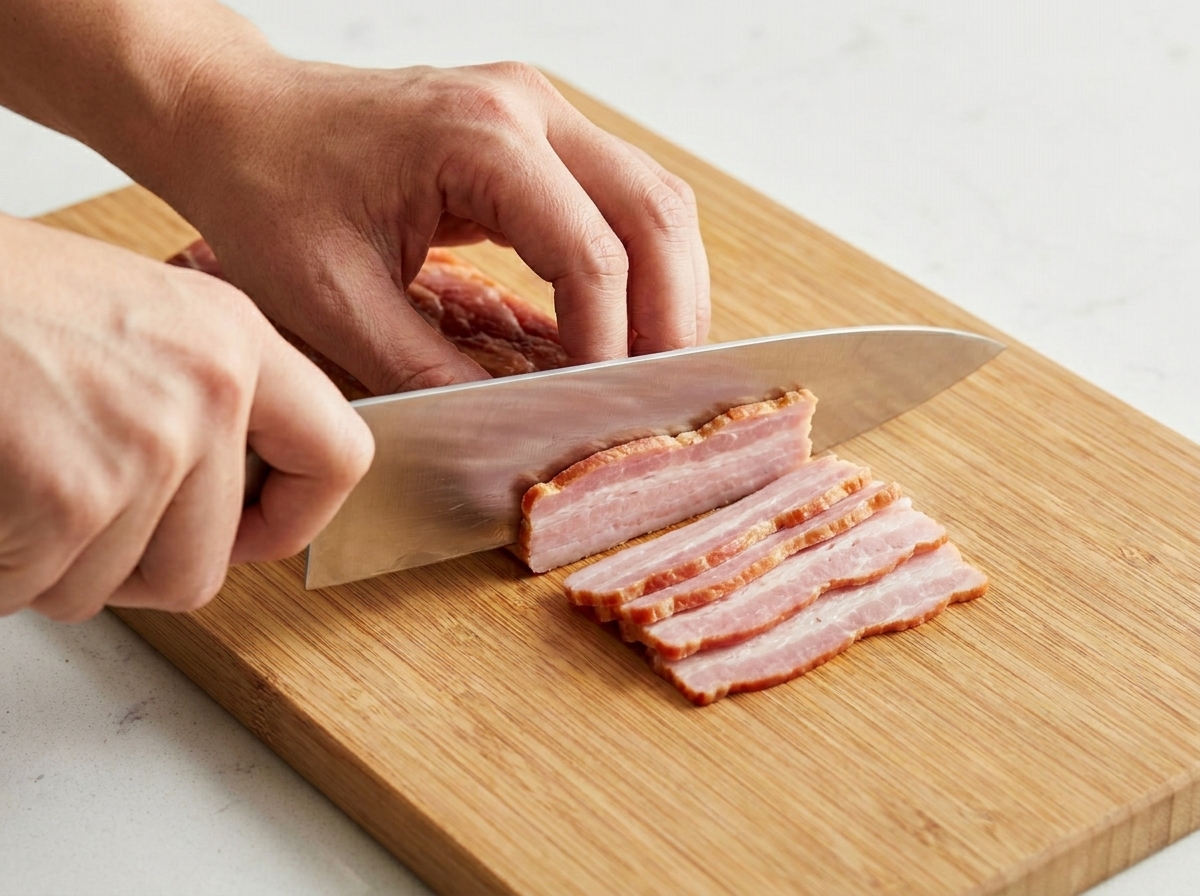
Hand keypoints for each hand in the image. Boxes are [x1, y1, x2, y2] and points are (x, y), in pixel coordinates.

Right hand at [0, 215, 373, 621]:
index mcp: (234, 339)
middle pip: (203, 567)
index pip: (340, 457)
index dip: (293, 519)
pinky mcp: (73, 494)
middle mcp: (210, 390)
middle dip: (127, 569)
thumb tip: (227, 495)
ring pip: (108, 588)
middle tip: (71, 520)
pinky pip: (33, 588)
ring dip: (46, 565)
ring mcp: (147, 445)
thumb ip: (198, 398)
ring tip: (14, 480)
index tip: (250, 535)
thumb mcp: (135, 319)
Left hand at [157, 58, 710, 392]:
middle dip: (669, 315)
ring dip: (667, 287)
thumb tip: (514, 423)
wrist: (239, 119)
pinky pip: (622, 198)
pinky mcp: (536, 135)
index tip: (600, 408)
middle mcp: (527, 107)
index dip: (609, 342)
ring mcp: (539, 113)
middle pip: (653, 212)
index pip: (589, 250)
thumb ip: (428, 367)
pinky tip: (625, 321)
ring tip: (653, 366)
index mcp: (478, 136)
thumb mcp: (334, 300)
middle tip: (661, 395)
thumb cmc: (268, 190)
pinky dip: (638, 264)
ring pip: (655, 200)